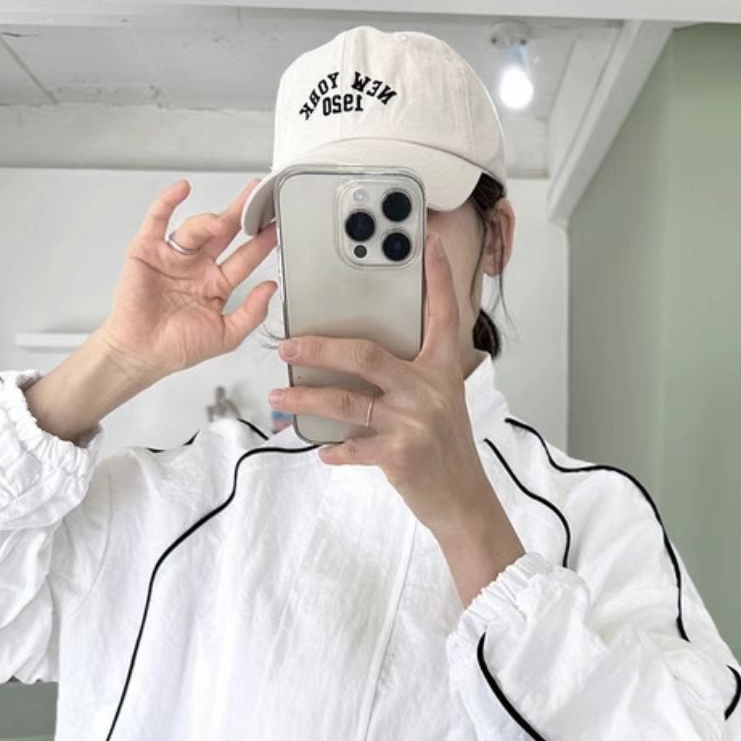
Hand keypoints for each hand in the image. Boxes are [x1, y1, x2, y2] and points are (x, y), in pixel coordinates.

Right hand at [97, 178, 278, 384]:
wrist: (141, 355)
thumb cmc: (177, 348)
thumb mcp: (226, 336)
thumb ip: (251, 313)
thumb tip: (270, 289)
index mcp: (217, 284)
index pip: (245, 257)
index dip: (262, 242)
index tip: (278, 227)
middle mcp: (197, 267)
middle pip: (225, 233)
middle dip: (242, 214)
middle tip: (259, 197)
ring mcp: (173, 257)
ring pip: (196, 229)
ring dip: (210, 221)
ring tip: (222, 223)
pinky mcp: (147, 251)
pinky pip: (158, 220)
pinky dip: (167, 202)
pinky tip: (182, 190)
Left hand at [269, 234, 495, 535]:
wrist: (462, 497)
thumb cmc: (446, 447)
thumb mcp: (440, 400)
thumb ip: (411, 375)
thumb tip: (360, 357)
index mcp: (440, 369)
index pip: (442, 314)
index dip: (437, 277)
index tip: (426, 243)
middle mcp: (428, 389)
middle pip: (366, 354)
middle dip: (319, 348)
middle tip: (287, 345)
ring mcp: (414, 421)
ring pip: (346, 400)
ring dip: (305, 399)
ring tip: (278, 398)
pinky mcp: (400, 453)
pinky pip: (352, 446)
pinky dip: (333, 448)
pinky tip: (321, 450)